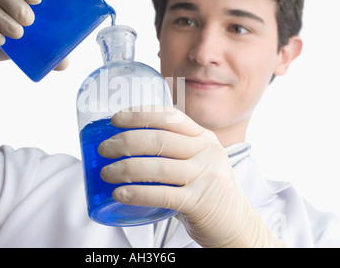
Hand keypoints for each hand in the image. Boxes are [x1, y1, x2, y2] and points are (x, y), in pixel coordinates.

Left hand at [99, 107, 286, 247]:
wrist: (236, 224)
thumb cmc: (206, 191)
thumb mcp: (197, 162)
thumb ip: (173, 151)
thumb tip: (124, 146)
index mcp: (203, 137)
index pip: (170, 117)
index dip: (140, 114)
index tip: (116, 119)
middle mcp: (206, 152)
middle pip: (160, 140)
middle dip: (125, 141)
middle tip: (103, 149)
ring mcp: (205, 176)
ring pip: (158, 167)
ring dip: (125, 169)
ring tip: (106, 173)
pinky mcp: (200, 202)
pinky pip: (162, 194)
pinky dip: (137, 193)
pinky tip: (119, 194)